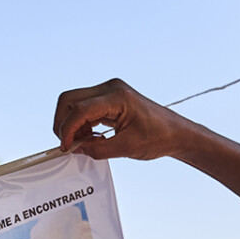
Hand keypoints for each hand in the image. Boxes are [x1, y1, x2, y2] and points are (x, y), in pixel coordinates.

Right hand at [53, 78, 193, 160]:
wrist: (176, 132)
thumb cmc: (159, 137)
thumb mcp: (126, 148)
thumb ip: (98, 149)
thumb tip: (76, 149)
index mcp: (117, 97)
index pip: (79, 110)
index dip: (67, 130)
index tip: (66, 147)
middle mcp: (110, 88)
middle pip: (69, 100)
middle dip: (63, 123)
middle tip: (69, 144)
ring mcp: (109, 91)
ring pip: (74, 103)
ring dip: (72, 124)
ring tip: (84, 143)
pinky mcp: (108, 98)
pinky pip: (85, 108)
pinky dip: (81, 123)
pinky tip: (90, 138)